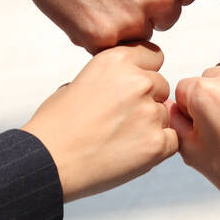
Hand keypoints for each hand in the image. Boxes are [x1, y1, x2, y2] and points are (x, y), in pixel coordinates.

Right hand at [21, 43, 177, 201]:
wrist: (47, 162)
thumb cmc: (56, 125)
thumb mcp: (78, 82)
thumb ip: (110, 79)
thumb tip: (125, 83)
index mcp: (118, 60)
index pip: (154, 57)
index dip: (144, 73)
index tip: (130, 89)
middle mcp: (138, 82)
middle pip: (162, 86)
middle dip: (147, 100)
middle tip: (120, 120)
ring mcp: (150, 113)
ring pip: (165, 115)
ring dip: (150, 125)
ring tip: (118, 140)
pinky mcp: (156, 144)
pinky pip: (172, 141)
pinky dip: (157, 148)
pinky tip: (130, 153)